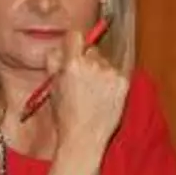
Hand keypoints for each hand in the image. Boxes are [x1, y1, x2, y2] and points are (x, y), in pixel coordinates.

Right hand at [46, 31, 128, 150]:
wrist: (84, 139)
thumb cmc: (65, 116)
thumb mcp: (52, 88)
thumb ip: (54, 64)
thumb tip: (59, 49)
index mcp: (72, 64)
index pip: (75, 35)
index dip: (73, 42)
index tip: (73, 49)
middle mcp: (93, 65)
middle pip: (92, 49)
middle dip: (87, 60)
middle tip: (83, 79)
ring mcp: (111, 74)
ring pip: (105, 62)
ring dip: (100, 72)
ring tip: (93, 93)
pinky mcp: (124, 83)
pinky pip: (116, 74)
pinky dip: (111, 82)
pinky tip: (103, 97)